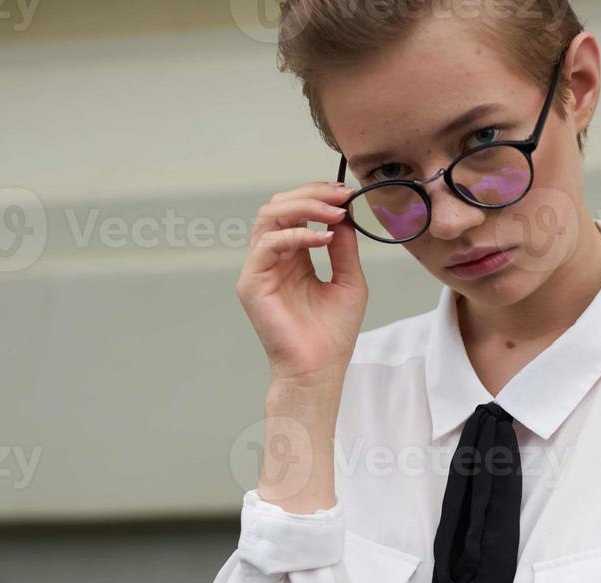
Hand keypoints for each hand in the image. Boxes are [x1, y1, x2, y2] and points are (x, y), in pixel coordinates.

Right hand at [237, 181, 367, 386]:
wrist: (320, 369)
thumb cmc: (333, 334)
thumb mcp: (348, 280)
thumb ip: (344, 247)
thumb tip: (344, 214)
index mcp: (294, 257)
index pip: (296, 212)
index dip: (318, 197)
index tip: (346, 194)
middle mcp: (273, 259)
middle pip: (279, 206)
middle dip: (311, 194)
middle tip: (341, 195)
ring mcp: (260, 269)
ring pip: (269, 217)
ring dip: (304, 208)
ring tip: (334, 214)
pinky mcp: (252, 283)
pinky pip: (268, 244)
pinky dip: (296, 235)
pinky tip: (324, 239)